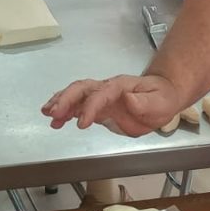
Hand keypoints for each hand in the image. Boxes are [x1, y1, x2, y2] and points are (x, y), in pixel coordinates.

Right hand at [41, 74, 182, 135]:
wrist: (162, 96)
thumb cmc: (161, 98)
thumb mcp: (160, 102)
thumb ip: (144, 101)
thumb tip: (128, 98)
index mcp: (120, 86)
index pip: (101, 94)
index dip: (90, 107)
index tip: (82, 124)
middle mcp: (107, 88)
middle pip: (82, 88)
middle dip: (66, 99)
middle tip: (53, 113)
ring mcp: (101, 96)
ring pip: (77, 95)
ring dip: (61, 103)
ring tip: (47, 113)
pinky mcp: (98, 107)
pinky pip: (78, 106)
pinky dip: (65, 112)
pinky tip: (55, 120)